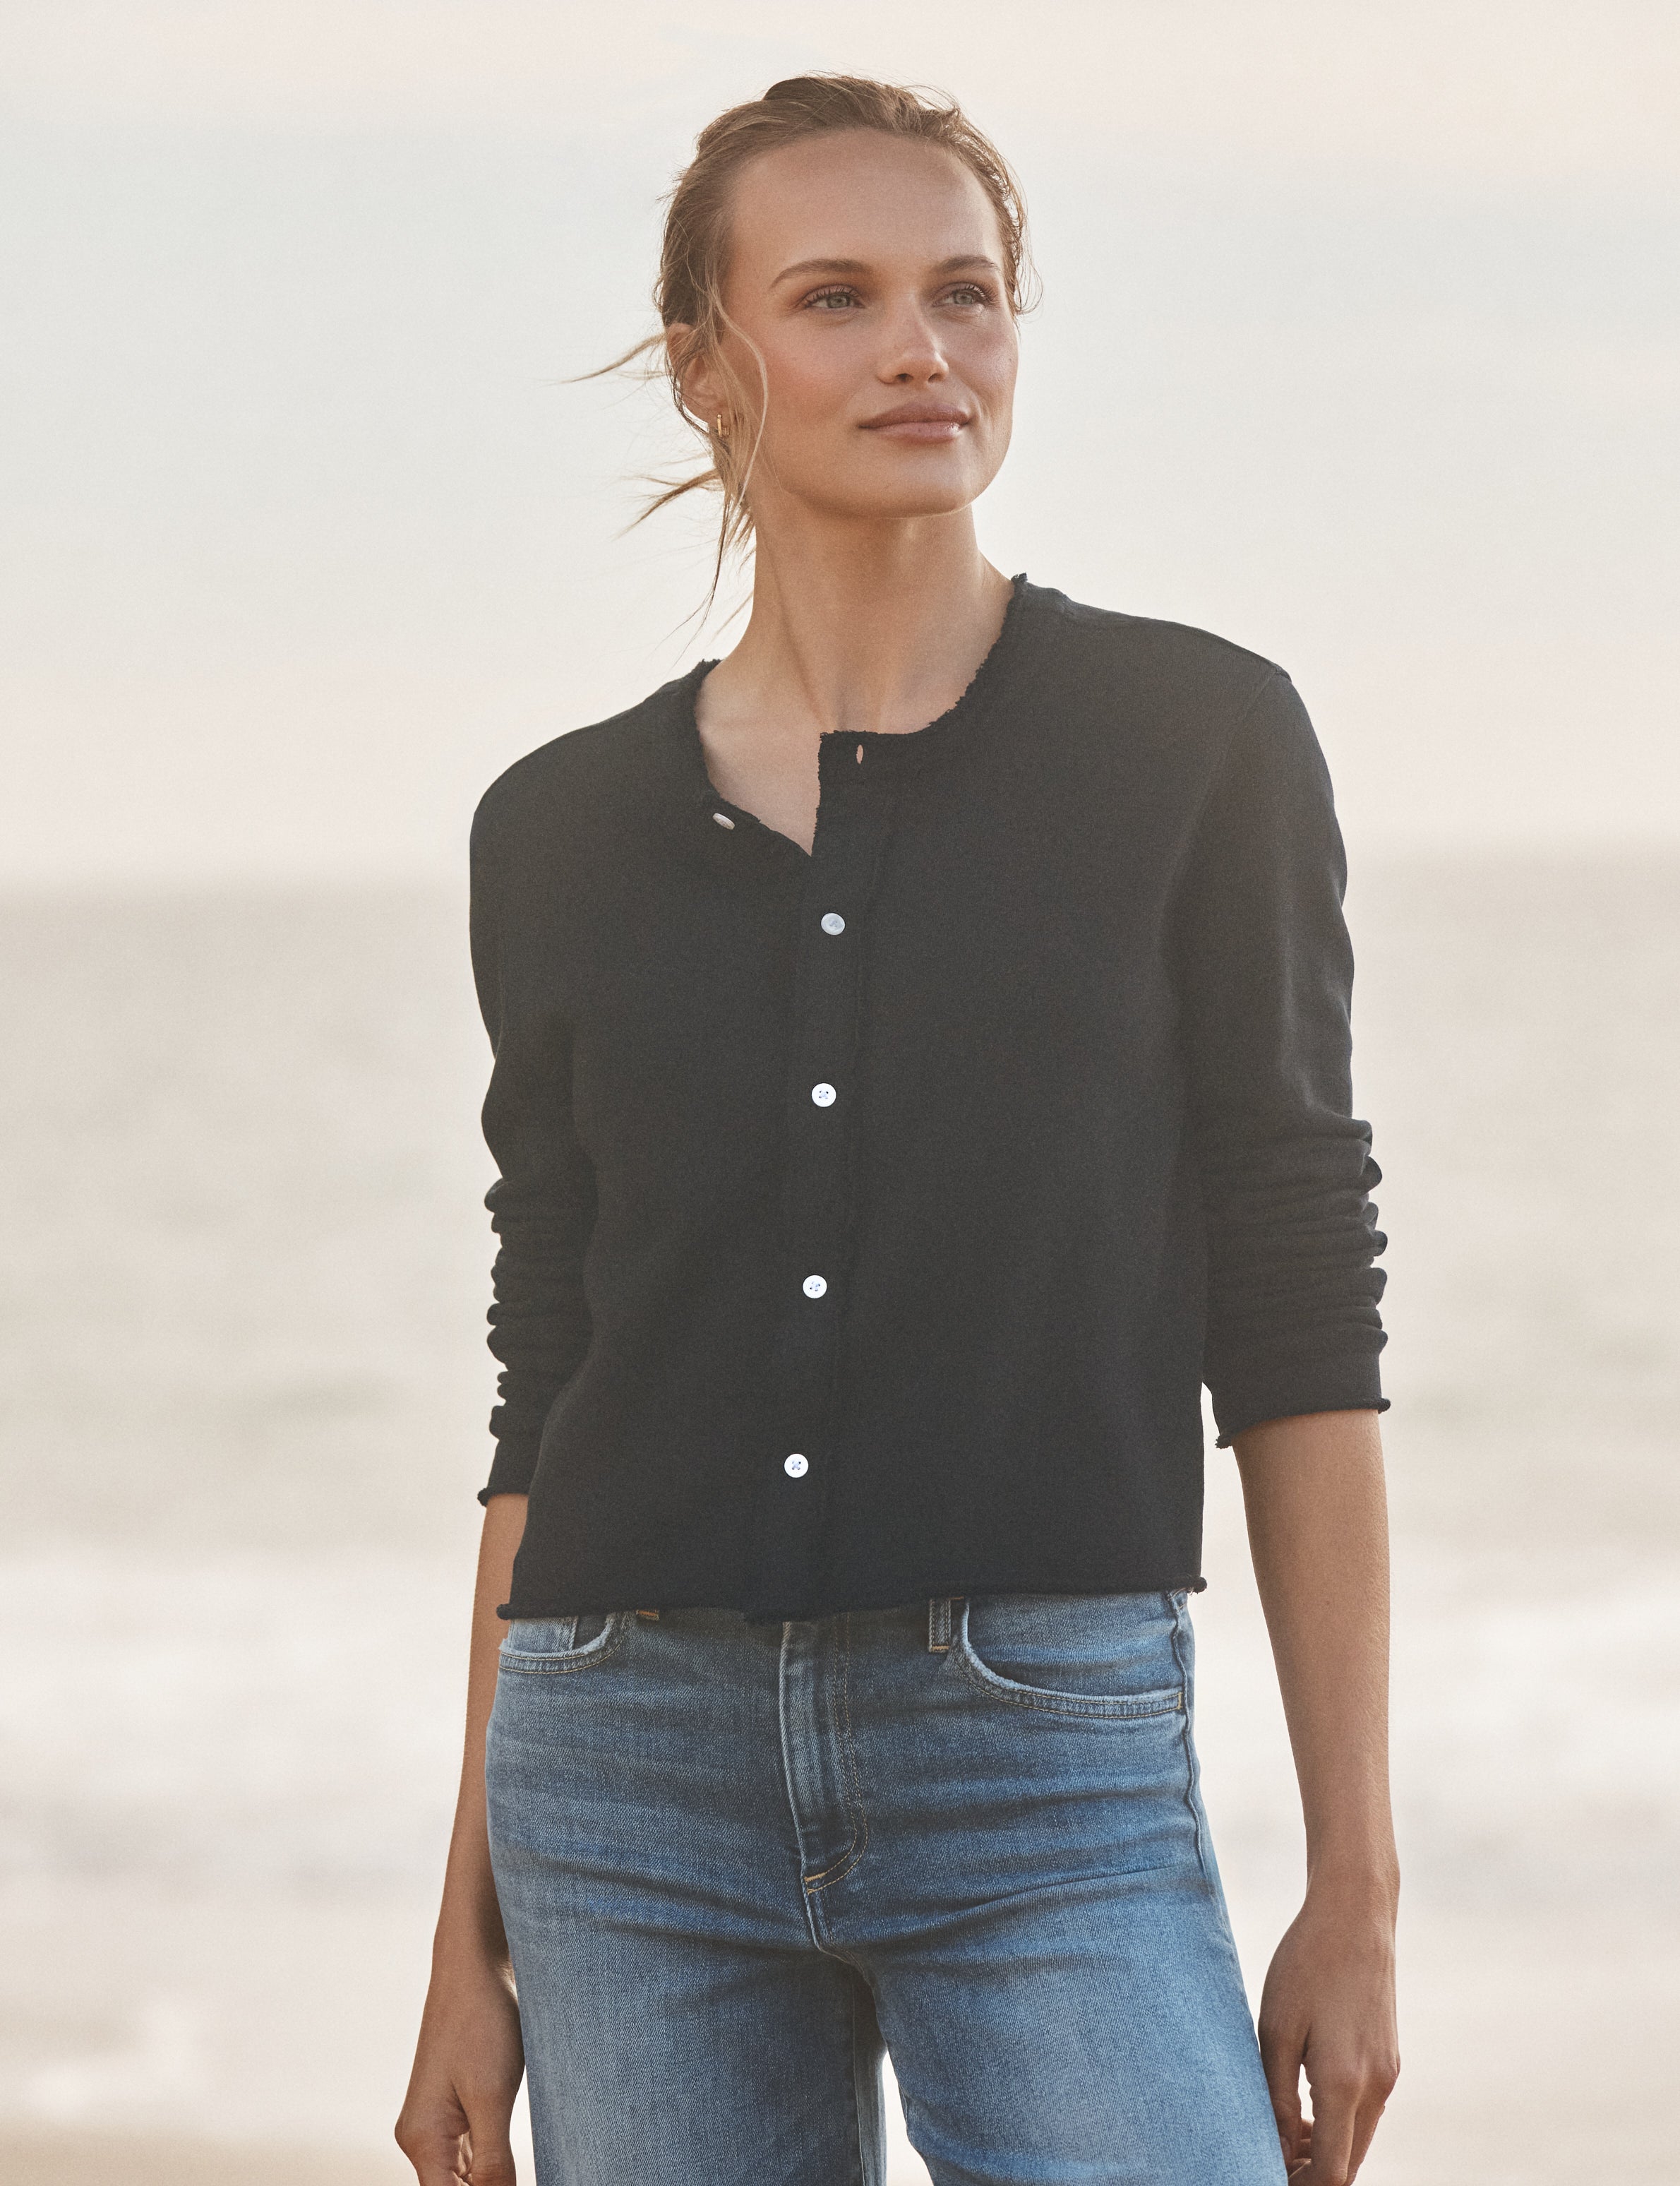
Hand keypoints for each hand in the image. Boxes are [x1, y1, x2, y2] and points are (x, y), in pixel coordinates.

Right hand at [395, 1951, 524, 2184]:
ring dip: (491, 2181)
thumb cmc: (481, 2021)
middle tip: (523, 2175)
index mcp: (423, 2139)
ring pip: (463, 2177)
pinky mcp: (454, 2106)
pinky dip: (491, 2164)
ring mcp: (436, 2121)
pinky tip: (514, 2164)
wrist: (475, 1964)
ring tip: (521, 2169)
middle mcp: (421, 2137)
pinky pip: (470, 2152)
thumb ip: (491, 2162)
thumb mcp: (492, 2096)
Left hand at [1257, 1881, 1398, 2183]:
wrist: (1355, 1915)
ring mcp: (1387, 2075)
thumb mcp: (1276, 2030)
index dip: (1301, 2185)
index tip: (1266, 2173)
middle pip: (1348, 2164)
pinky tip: (1304, 2109)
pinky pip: (1364, 2112)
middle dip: (1311, 2173)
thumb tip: (1277, 2150)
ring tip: (1280, 2137)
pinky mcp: (1388, 2060)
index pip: (1332, 2174)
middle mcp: (1375, 2088)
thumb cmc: (1306, 1965)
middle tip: (1266, 2160)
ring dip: (1324, 2150)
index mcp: (1345, 2084)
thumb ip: (1277, 2097)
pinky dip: (1337, 2124)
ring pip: (1357, 2140)